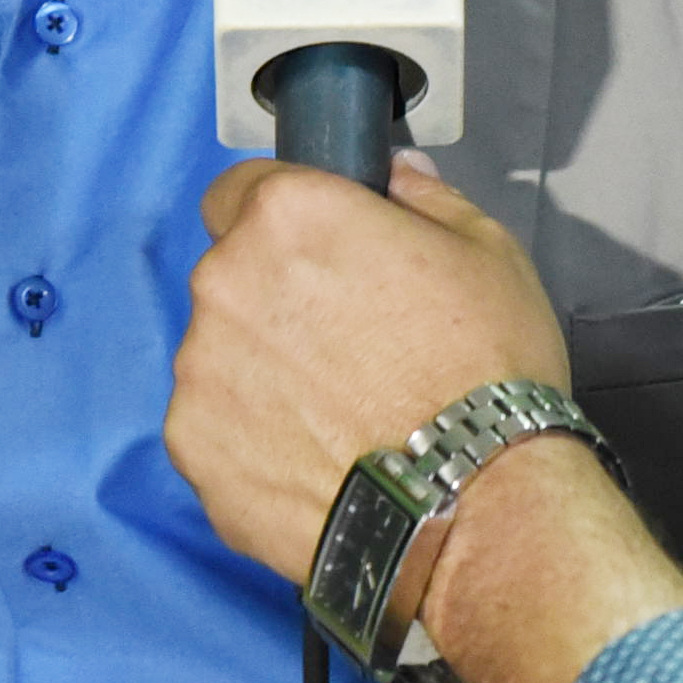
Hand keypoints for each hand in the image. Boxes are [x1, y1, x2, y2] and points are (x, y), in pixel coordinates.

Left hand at [167, 150, 570, 584]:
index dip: (278, 221)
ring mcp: (201, 371)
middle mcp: (226, 282)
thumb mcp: (487, 251)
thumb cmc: (487, 373)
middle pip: (231, 276)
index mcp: (290, 216)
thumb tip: (393, 177)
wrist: (472, 505)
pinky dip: (253, 440)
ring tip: (339, 413)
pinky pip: (216, 428)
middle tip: (348, 344)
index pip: (239, 191)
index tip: (313, 254)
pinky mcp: (195, 450)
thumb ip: (422, 198)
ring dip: (262, 372)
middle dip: (275, 300)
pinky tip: (317, 459)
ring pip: (219, 355)